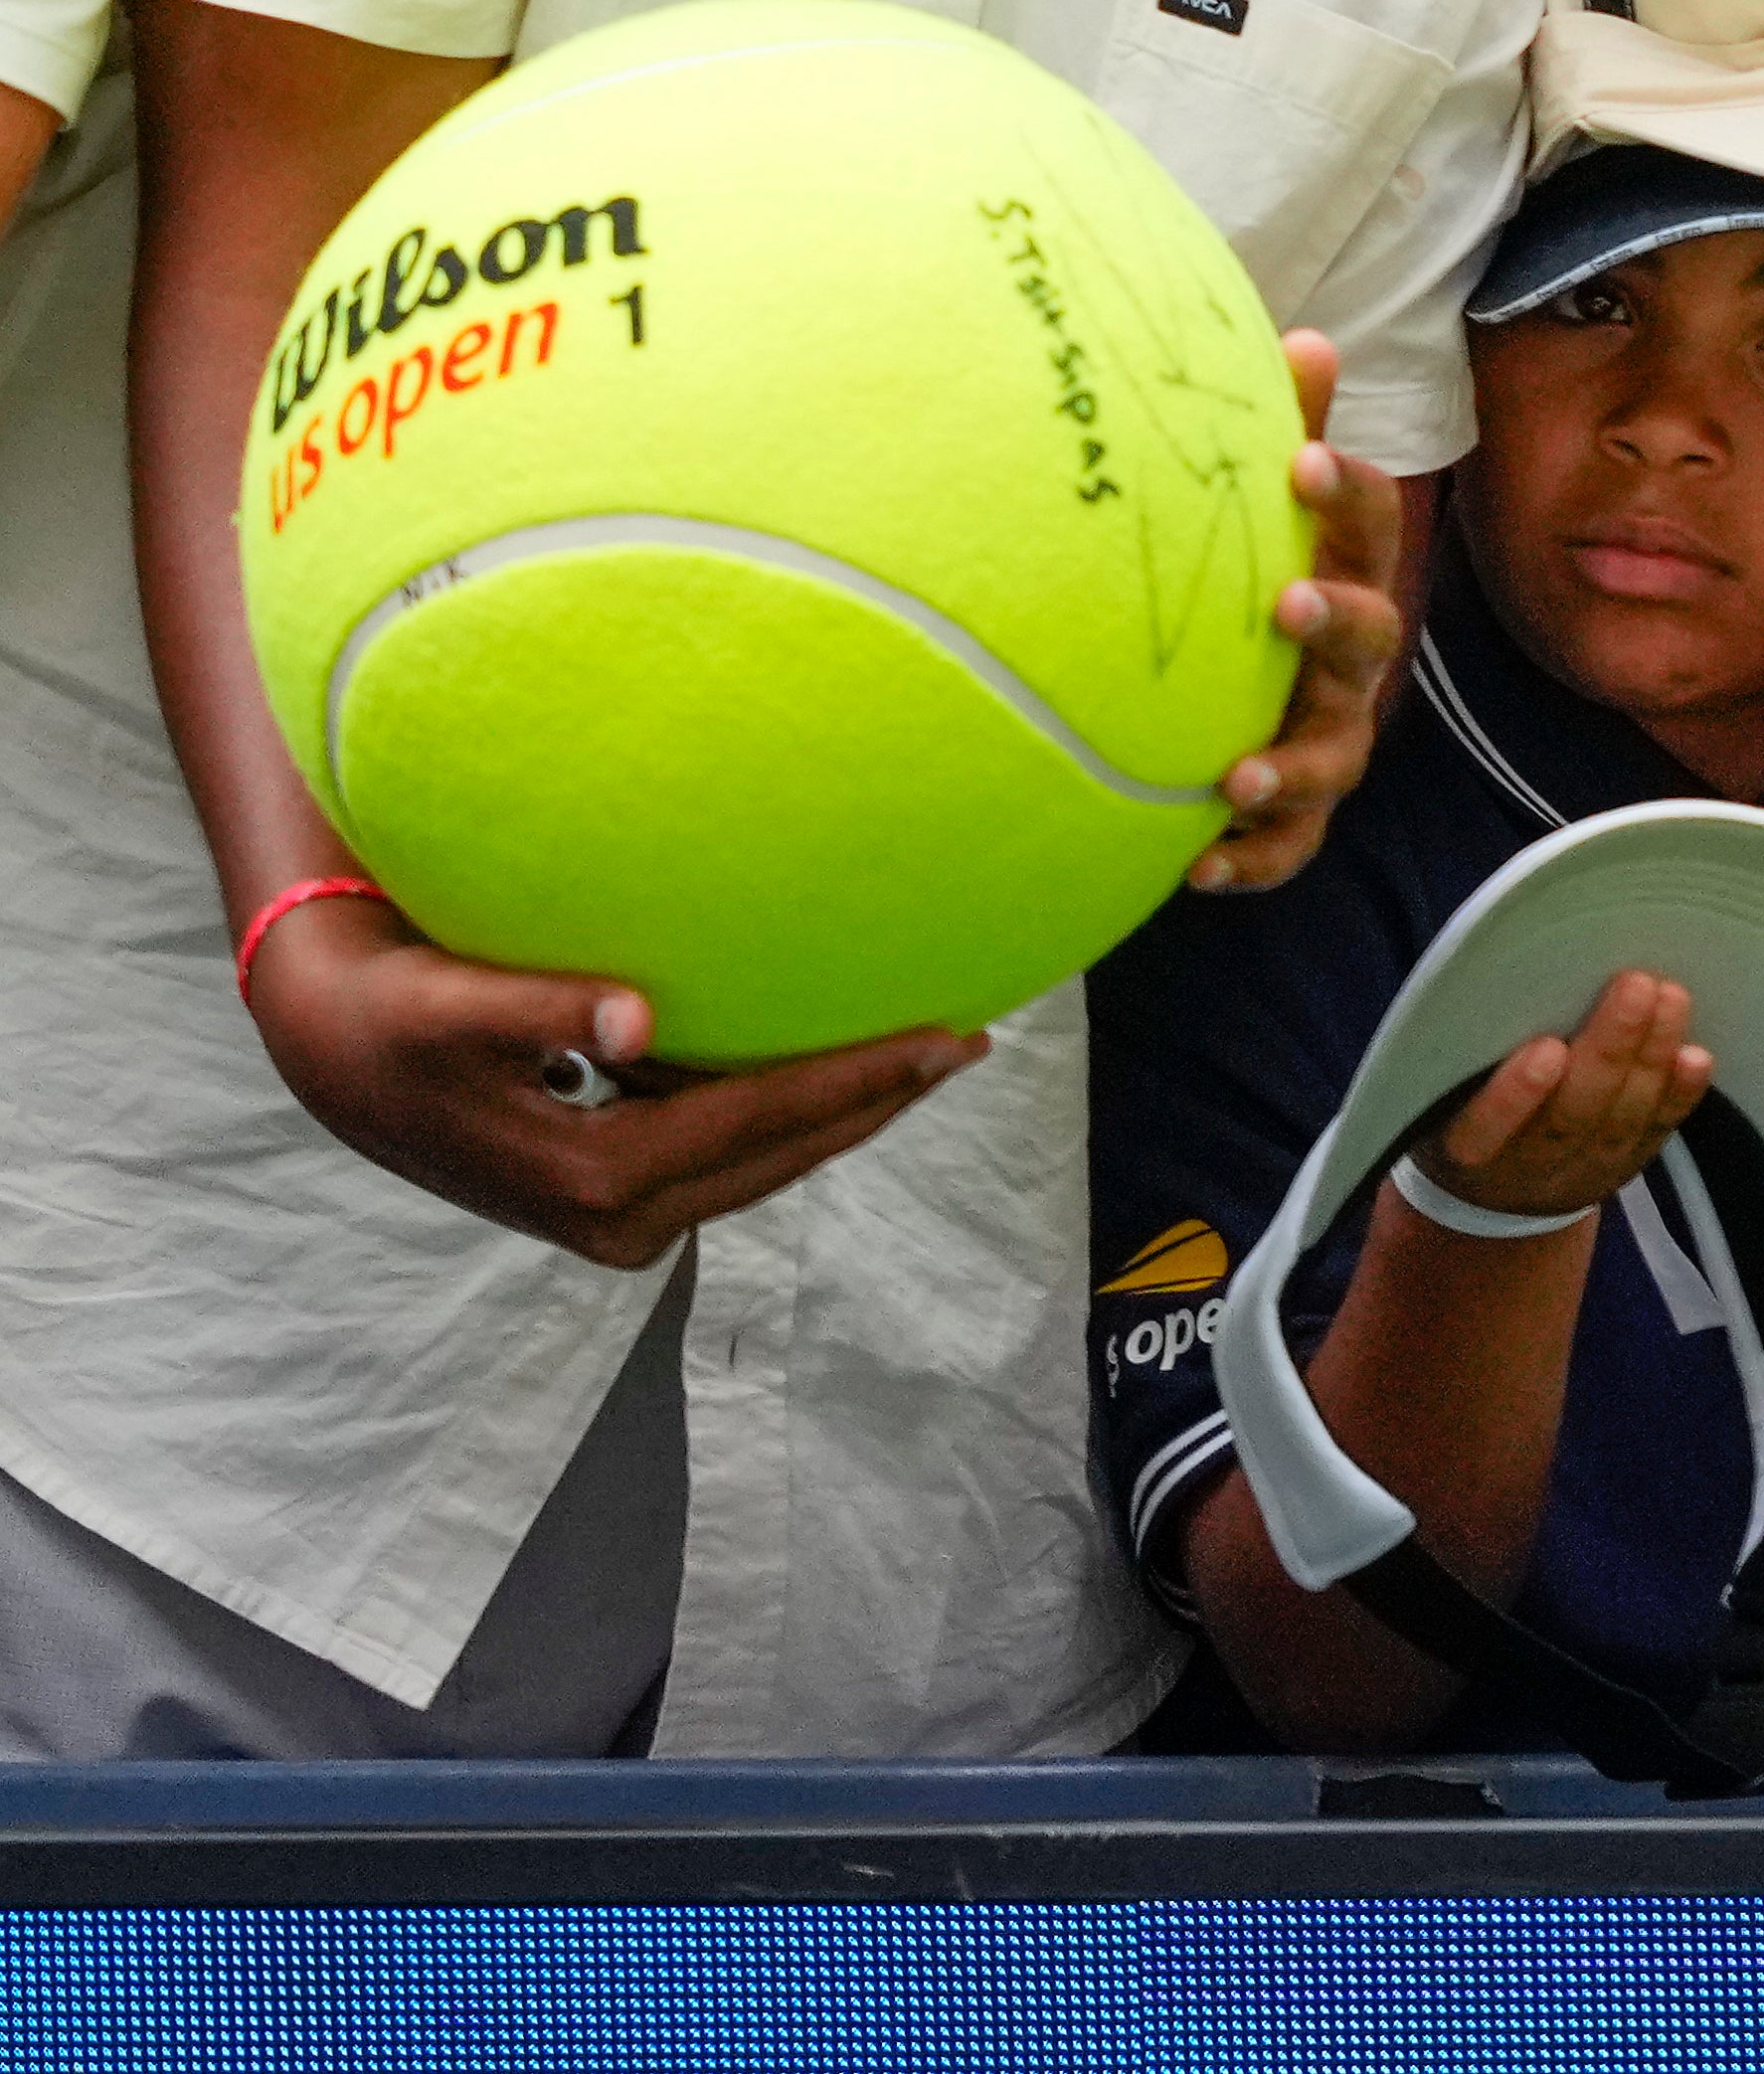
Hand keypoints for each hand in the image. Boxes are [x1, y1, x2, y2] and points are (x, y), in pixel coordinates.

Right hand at [239, 895, 984, 1268]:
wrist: (331, 1050)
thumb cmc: (388, 1011)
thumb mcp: (447, 1005)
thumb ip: (540, 1012)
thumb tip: (632, 1020)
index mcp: (595, 1178)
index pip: (761, 1126)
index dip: (860, 1081)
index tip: (946, 1038)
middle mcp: (618, 1218)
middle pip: (784, 1155)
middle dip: (880, 1100)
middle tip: (971, 1040)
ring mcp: (619, 1218)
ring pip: (767, 1160)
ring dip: (846, 1109)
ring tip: (932, 1049)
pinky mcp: (614, 1198)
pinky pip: (731, 1151)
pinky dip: (789, 1111)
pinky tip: (840, 1060)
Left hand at [1192, 334, 1406, 895]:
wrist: (1230, 702)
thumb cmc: (1245, 583)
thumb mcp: (1260, 510)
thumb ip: (1277, 431)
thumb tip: (1303, 338)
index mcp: (1342, 571)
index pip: (1369, 523)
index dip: (1346, 493)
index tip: (1299, 465)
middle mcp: (1348, 658)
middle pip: (1372, 635)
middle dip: (1336, 621)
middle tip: (1284, 604)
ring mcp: (1329, 735)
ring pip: (1336, 754)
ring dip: (1292, 766)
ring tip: (1236, 775)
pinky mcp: (1295, 814)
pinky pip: (1290, 848)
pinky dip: (1249, 860)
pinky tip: (1195, 864)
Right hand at [1409, 967, 1710, 1221]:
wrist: (1498, 1191)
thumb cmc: (1467, 1100)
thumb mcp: (1448, 1080)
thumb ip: (1475, 1042)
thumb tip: (1522, 963)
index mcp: (1464, 1147)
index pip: (1484, 1129)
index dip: (1515, 1094)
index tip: (1546, 1047)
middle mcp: (1523, 1168)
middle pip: (1570, 1115)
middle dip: (1608, 1049)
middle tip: (1635, 984)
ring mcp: (1579, 1172)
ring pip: (1620, 1120)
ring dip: (1651, 1058)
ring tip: (1670, 996)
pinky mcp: (1622, 1167)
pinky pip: (1655, 1134)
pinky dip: (1679, 1096)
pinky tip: (1696, 1057)